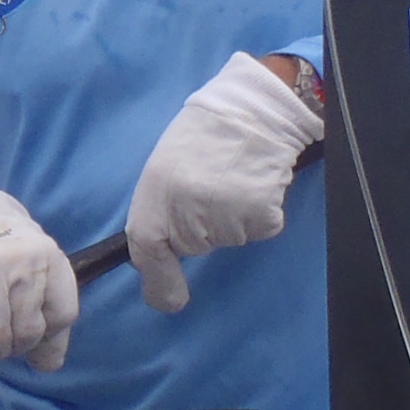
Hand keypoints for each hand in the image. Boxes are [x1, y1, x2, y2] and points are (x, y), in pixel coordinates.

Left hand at [123, 52, 324, 313]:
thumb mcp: (166, 166)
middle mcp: (188, 208)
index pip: (148, 246)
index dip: (158, 279)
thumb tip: (158, 262)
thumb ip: (161, 209)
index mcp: (158, 190)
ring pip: (230, 238)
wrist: (256, 108)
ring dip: (234, 217)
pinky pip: (259, 230)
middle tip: (213, 184)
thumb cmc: (208, 134)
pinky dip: (262, 214)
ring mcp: (225, 214)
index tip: (169, 301)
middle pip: (195, 245)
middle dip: (203, 227)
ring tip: (235, 175)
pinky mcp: (261, 217)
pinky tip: (258, 182)